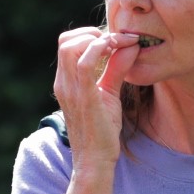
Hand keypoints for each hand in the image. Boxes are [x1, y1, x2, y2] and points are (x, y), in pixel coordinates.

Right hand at [52, 26, 130, 163]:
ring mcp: (71, 90)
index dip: (89, 35)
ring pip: (70, 48)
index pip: (67, 44)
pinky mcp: (84, 98)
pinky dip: (99, 51)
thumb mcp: (109, 93)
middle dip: (91, 33)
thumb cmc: (101, 131)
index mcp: (66, 82)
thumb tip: (130, 46)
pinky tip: (115, 53)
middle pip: (65, 41)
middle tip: (114, 41)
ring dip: (95, 40)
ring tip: (115, 46)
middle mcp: (63, 84)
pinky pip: (84, 65)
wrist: (95, 160)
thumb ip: (116, 69)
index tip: (114, 41)